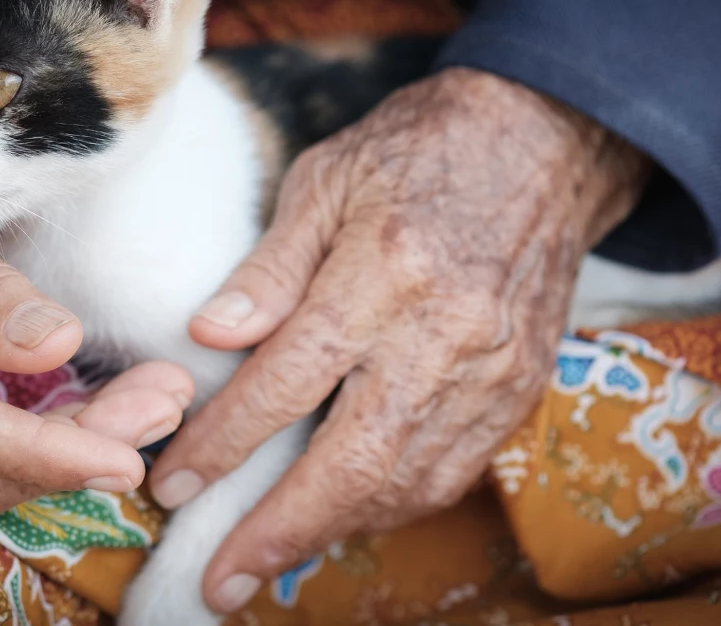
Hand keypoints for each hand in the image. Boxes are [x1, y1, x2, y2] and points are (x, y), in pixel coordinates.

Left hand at [149, 68, 648, 611]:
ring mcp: (494, 368)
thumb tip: (210, 335)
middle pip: (358, 458)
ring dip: (336, 529)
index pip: (292, 377)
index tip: (176, 481)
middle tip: (220, 577)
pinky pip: (454, 471)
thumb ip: (271, 265)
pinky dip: (394, 504)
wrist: (544, 142)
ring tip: (271, 555)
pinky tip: (347, 513)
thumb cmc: (419, 151)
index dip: (228, 439)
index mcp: (388, 267)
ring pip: (411, 481)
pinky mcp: (522, 388)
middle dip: (282, 527)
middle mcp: (447, 330)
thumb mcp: (328, 177)